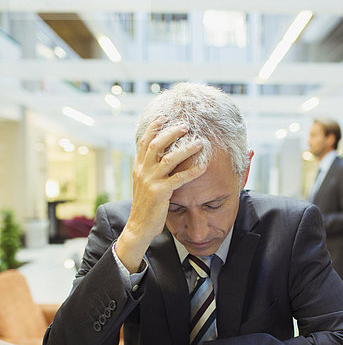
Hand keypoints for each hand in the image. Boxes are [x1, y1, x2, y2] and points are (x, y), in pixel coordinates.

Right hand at [115, 118, 204, 271]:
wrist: (138, 227)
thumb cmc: (145, 207)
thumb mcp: (143, 185)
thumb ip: (149, 171)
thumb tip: (158, 158)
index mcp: (138, 168)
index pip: (144, 142)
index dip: (154, 128)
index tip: (164, 117)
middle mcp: (142, 172)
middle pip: (156, 144)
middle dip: (171, 132)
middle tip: (185, 124)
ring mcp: (150, 181)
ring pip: (169, 158)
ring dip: (185, 148)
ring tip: (199, 141)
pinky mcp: (160, 193)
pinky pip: (179, 178)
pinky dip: (192, 171)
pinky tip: (203, 166)